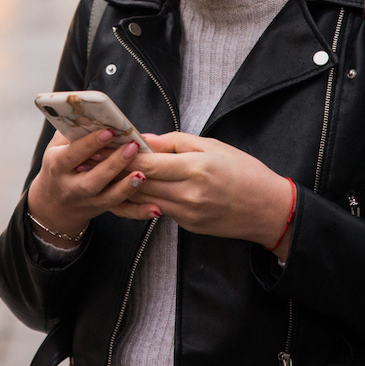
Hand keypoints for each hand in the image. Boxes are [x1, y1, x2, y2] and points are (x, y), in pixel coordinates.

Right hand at [26, 129, 150, 248]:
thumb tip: (92, 112)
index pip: (74, 154)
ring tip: (143, 174)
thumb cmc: (59, 165)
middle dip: (113, 164)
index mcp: (58, 166)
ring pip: (108, 198)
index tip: (110, 131)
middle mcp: (72, 187)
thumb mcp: (57, 147)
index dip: (91, 143)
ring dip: (126, 188)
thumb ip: (72, 131)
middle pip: (92, 180)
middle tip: (132, 147)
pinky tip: (155, 208)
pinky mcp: (102, 210)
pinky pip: (122, 212)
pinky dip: (139, 212)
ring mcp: (87, 201)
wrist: (54, 204)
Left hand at [116, 132, 294, 258]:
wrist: (268, 210)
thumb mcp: (213, 146)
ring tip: (109, 172)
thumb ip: (175, 142)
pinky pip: (160, 208)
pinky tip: (138, 187)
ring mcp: (187, 214)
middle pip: (140, 183)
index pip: (147, 163)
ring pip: (146, 198)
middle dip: (117, 170)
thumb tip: (145, 139)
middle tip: (96, 158)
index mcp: (196, 168)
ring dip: (127, 186)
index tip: (106, 146)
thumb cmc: (245, 172)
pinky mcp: (188, 226)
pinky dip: (148, 197)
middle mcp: (188, 194)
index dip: (123, 155)